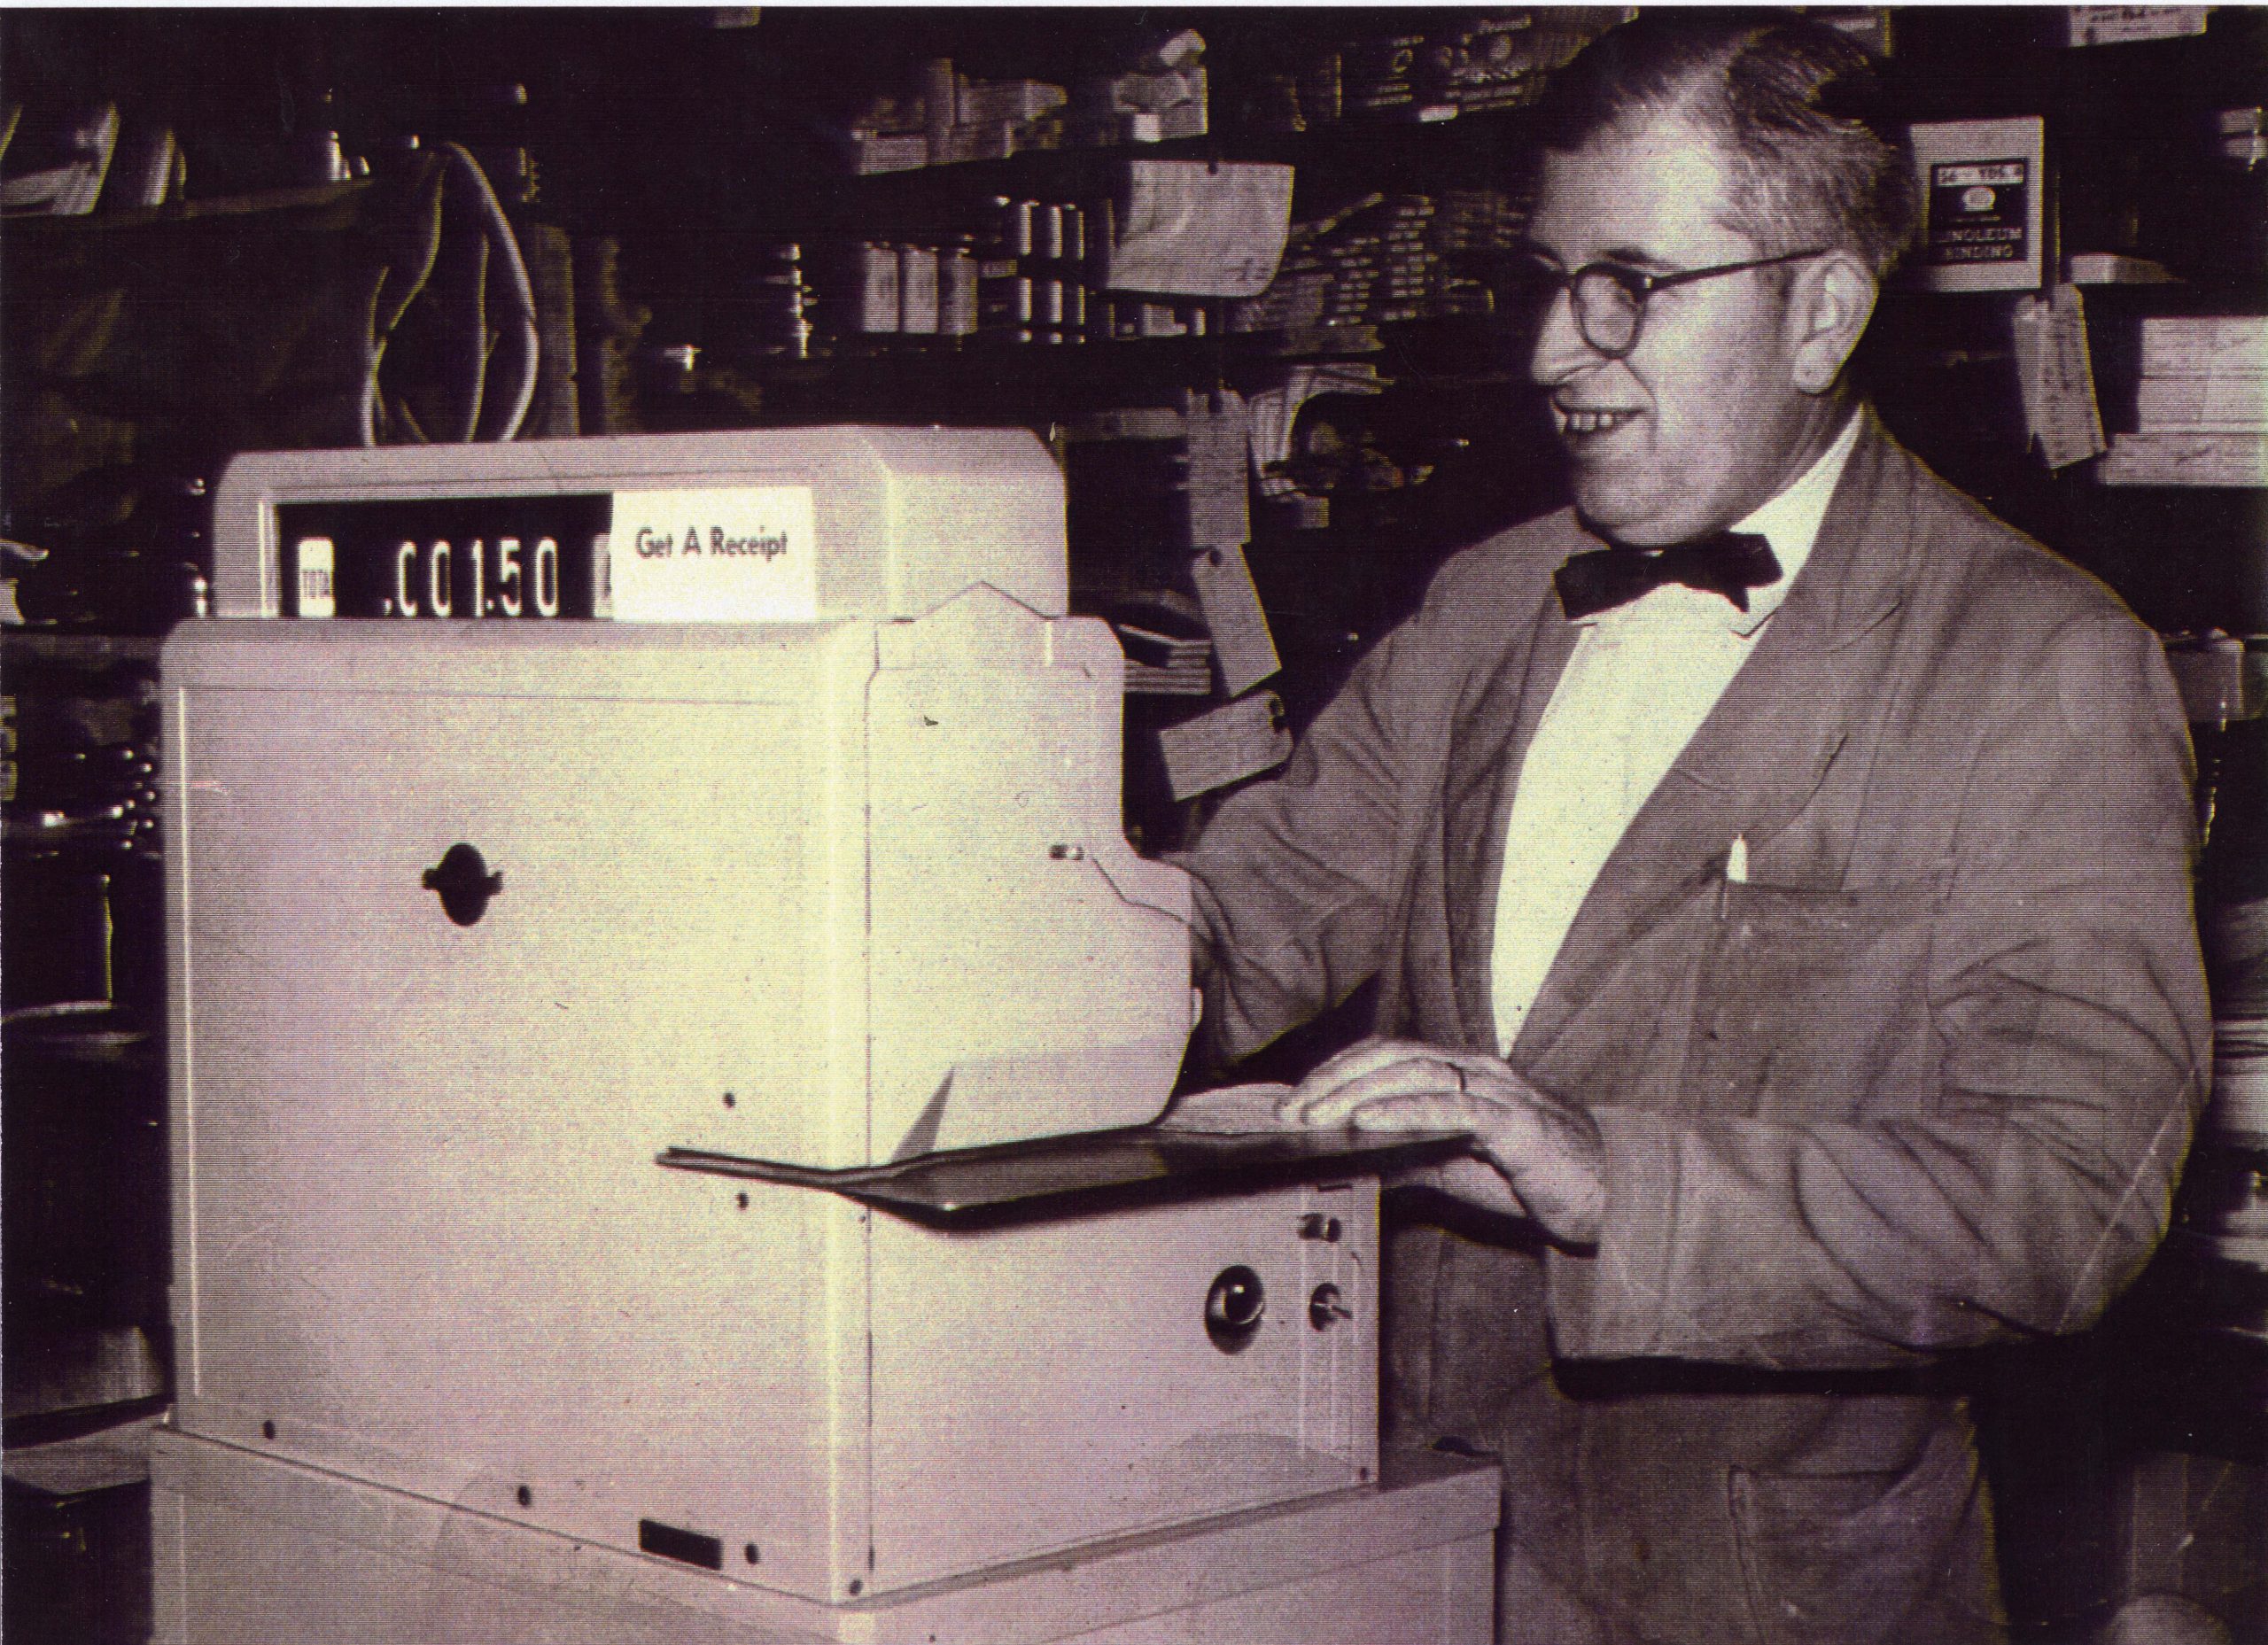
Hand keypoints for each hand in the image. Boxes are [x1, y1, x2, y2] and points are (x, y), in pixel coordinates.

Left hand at [1277, 1038, 1605, 1245]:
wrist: (1612, 1199)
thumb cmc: (1535, 1177)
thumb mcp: (1457, 1168)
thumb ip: (1409, 1157)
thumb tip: (1353, 1162)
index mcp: (1464, 1074)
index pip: (1389, 1054)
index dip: (1339, 1068)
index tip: (1296, 1094)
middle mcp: (1479, 1071)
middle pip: (1393, 1056)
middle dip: (1335, 1078)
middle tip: (1292, 1108)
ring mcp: (1499, 1092)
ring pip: (1416, 1072)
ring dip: (1358, 1091)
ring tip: (1318, 1114)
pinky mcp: (1516, 1124)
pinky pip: (1454, 1108)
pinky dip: (1406, 1110)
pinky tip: (1370, 1121)